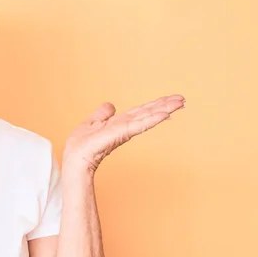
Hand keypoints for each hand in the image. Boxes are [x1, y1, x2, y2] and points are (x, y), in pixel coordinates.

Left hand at [63, 94, 185, 172]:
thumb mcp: (91, 123)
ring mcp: (124, 130)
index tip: (170, 100)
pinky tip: (165, 113)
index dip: (154, 106)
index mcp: (118, 123)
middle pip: (147, 113)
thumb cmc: (80, 145)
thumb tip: (111, 105)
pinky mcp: (122, 133)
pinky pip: (139, 124)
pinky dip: (152, 119)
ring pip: (147, 117)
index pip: (140, 112)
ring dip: (164, 109)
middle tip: (182, 99)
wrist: (75, 157)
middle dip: (164, 106)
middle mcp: (124, 127)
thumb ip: (102, 114)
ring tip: (180, 103)